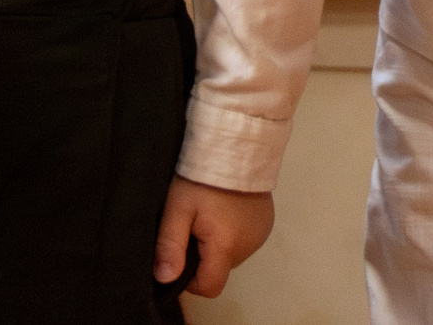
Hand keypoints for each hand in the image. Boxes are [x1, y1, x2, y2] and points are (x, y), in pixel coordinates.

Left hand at [153, 175, 273, 298]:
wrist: (236, 145)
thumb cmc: (202, 178)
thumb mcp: (177, 209)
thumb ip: (169, 246)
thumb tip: (165, 279)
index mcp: (227, 246)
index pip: (210, 287)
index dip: (191, 280)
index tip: (182, 253)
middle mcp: (249, 246)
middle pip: (220, 269)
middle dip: (204, 256)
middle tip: (194, 225)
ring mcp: (261, 234)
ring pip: (231, 255)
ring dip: (219, 244)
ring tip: (211, 215)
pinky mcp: (267, 223)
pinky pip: (244, 240)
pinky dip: (233, 233)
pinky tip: (227, 210)